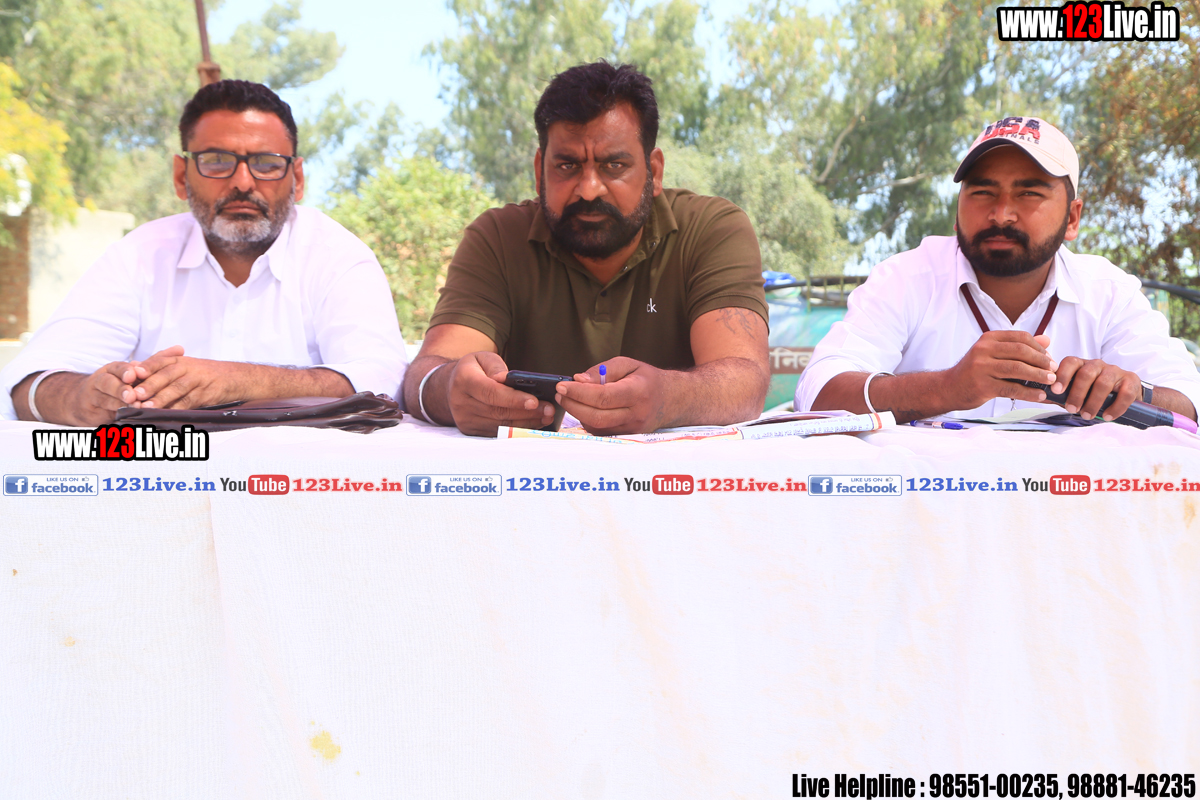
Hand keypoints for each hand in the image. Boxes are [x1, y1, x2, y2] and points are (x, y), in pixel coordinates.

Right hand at [73, 362, 138, 423]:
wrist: (83, 400)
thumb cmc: (113, 387)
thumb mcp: (124, 377)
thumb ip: (137, 375)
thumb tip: (150, 371)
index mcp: (111, 370)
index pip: (117, 367)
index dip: (125, 371)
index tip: (132, 376)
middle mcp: (100, 381)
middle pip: (107, 382)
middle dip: (120, 389)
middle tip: (132, 395)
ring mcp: (93, 396)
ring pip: (104, 399)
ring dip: (119, 403)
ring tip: (133, 406)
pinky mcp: (92, 411)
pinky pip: (103, 412)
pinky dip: (115, 414)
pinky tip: (126, 414)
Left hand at [122, 345, 239, 409]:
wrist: (233, 377)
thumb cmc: (202, 374)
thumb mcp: (184, 366)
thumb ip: (161, 371)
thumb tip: (134, 377)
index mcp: (178, 360)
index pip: (159, 361)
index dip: (146, 367)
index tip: (133, 373)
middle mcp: (187, 368)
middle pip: (166, 375)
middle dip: (150, 385)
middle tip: (135, 394)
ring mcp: (197, 380)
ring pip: (177, 389)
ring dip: (161, 398)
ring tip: (147, 407)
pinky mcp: (205, 394)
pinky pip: (189, 401)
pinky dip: (177, 408)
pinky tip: (166, 414)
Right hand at [446, 352, 555, 435]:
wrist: (450, 387)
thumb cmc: (473, 370)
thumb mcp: (482, 358)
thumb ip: (495, 366)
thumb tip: (506, 379)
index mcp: (464, 380)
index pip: (491, 392)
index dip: (513, 398)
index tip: (534, 401)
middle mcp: (461, 403)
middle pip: (499, 411)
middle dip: (527, 412)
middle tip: (549, 410)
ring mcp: (465, 419)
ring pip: (500, 425)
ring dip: (526, 422)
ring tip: (547, 417)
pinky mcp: (470, 431)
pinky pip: (498, 432)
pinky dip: (517, 429)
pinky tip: (534, 423)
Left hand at [555, 357, 666, 434]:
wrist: (671, 400)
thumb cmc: (647, 380)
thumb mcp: (629, 364)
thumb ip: (603, 370)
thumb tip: (579, 379)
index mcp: (638, 392)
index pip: (603, 396)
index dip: (579, 392)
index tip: (563, 386)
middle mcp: (636, 414)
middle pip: (597, 416)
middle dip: (573, 405)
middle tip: (561, 394)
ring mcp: (632, 429)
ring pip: (597, 426)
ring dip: (578, 413)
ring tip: (570, 399)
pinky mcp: (627, 437)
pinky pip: (601, 432)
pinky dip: (588, 421)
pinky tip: (584, 409)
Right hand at [943, 331, 1058, 408]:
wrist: (949, 388)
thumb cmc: (975, 371)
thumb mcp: (993, 354)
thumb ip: (1018, 347)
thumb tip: (1047, 340)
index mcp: (988, 339)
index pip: (1020, 337)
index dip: (1039, 348)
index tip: (1050, 359)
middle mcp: (983, 350)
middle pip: (1021, 351)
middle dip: (1041, 361)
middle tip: (1054, 371)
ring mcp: (981, 367)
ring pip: (1017, 369)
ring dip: (1038, 376)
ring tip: (1050, 382)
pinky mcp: (982, 385)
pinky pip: (1011, 388)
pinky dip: (1028, 392)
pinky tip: (1039, 396)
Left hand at [1051, 357, 1140, 419]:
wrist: (1124, 391)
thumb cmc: (1092, 392)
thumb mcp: (1075, 390)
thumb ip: (1059, 393)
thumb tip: (1038, 396)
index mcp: (1081, 365)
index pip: (1070, 362)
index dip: (1062, 375)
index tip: (1056, 390)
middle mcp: (1098, 365)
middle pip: (1086, 374)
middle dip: (1077, 393)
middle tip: (1072, 409)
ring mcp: (1115, 371)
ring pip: (1103, 383)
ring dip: (1094, 401)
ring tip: (1087, 416)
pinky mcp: (1131, 381)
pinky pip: (1124, 393)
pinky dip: (1115, 406)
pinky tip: (1107, 416)